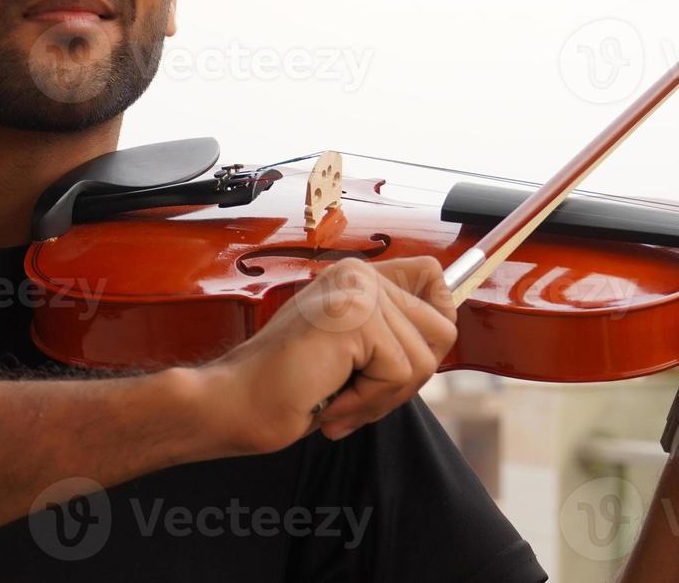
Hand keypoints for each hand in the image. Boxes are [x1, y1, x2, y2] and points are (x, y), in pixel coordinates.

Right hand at [207, 256, 457, 452]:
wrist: (234, 403)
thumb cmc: (286, 388)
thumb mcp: (351, 355)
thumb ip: (390, 337)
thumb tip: (444, 331)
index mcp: (356, 278)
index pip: (434, 277)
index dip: (436, 319)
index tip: (405, 360)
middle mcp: (358, 274)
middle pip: (441, 329)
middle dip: (405, 381)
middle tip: (355, 395)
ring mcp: (356, 291)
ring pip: (425, 360)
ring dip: (383, 398)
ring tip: (337, 399)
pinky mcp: (355, 317)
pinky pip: (400, 374)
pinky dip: (368, 402)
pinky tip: (331, 400)